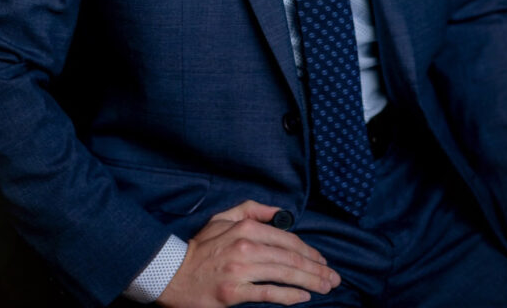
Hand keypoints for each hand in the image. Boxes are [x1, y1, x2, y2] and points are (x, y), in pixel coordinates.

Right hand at [155, 199, 340, 307]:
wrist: (173, 273)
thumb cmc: (200, 247)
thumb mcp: (223, 218)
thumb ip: (251, 210)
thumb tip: (279, 212)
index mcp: (245, 228)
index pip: (286, 239)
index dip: (309, 250)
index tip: (322, 260)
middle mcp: (245, 247)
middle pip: (290, 258)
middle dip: (316, 268)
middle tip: (333, 277)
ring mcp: (240, 271)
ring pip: (284, 274)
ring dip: (310, 281)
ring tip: (326, 287)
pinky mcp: (234, 293)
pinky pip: (268, 294)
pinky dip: (289, 295)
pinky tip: (303, 297)